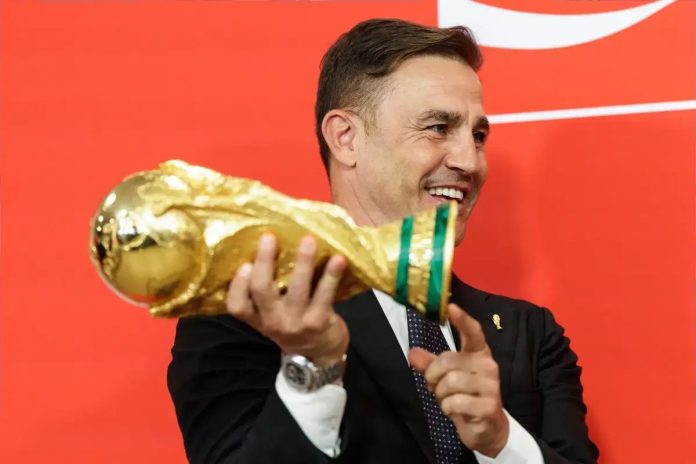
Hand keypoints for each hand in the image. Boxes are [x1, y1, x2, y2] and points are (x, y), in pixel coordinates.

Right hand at [226, 233, 348, 365]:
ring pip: (297, 289)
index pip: (237, 306)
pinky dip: (331, 275)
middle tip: (269, 237)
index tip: (244, 263)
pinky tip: (338, 259)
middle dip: (265, 261)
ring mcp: (296, 323)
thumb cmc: (293, 325)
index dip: (237, 285)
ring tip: (308, 240)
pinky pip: (325, 295)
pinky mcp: (319, 322)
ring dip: (303, 262)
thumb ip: (268, 292)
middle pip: (262, 291)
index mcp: (257, 318)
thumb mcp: (272, 316)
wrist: (318, 358)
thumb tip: (269, 246)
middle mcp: (273, 322)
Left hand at [409, 304, 508, 456]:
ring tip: (448, 399)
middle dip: (433, 376)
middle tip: (435, 386)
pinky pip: (455, 402)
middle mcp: (488, 366)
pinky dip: (448, 408)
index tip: (451, 307)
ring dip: (441, 394)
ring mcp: (491, 386)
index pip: (473, 332)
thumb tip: (412, 353)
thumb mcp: (445, 377)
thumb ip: (429, 364)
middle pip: (448, 361)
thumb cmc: (465, 395)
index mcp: (479, 353)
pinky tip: (456, 410)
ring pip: (450, 382)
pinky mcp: (488, 406)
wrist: (488, 427)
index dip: (462, 320)